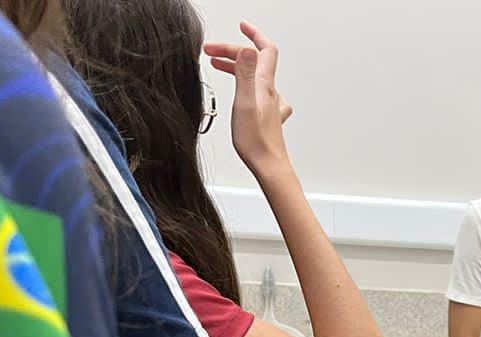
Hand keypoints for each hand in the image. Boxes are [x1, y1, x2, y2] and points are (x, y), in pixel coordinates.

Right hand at [204, 21, 293, 177]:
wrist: (269, 167)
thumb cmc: (256, 141)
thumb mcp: (245, 103)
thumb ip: (246, 74)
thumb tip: (249, 49)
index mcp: (264, 86)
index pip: (265, 49)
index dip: (254, 33)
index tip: (241, 25)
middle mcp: (270, 93)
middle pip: (254, 61)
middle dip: (231, 51)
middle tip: (211, 52)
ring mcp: (270, 105)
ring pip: (253, 76)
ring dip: (235, 66)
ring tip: (217, 65)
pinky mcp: (268, 117)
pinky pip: (257, 93)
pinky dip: (245, 84)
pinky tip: (242, 92)